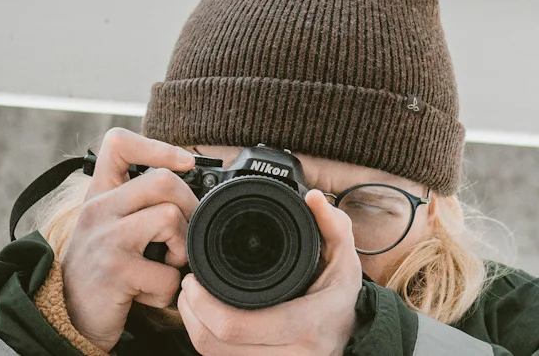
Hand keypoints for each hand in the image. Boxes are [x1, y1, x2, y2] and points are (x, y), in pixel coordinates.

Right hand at [60, 128, 198, 350]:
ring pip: (170, 219)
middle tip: (184, 234)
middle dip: (190, 208)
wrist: (66, 317)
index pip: (119, 143)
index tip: (186, 163)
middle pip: (163, 180)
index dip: (158, 146)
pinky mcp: (115, 272)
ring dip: (182, 250)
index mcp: (99, 194)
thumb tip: (192, 188)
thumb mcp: (110, 225)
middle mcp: (98, 210)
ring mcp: (105, 239)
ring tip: (166, 265)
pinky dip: (168, 290)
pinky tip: (150, 294)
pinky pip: (167, 274)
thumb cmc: (101, 268)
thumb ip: (138, 202)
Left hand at [177, 189, 362, 355]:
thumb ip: (331, 224)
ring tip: (192, 300)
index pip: (236, 326)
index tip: (196, 279)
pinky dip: (208, 341)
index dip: (204, 304)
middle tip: (188, 286)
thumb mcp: (343, 255)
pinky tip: (205, 320)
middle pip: (217, 345)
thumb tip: (313, 198)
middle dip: (192, 313)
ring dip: (195, 328)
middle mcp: (293, 355)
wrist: (350, 332)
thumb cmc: (341, 293)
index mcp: (307, 324)